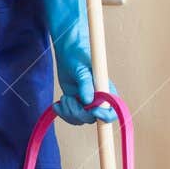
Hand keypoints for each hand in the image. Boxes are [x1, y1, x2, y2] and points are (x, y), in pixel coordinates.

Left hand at [40, 0, 117, 124]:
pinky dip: (64, 113)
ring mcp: (86, 100)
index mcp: (105, 89)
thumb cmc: (77, 53)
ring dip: (70, 113)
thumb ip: (85, 83)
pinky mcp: (76, 101)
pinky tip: (57, 105)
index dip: (104, 115)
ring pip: (81, 119)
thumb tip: (88, 100)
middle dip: (80, 113)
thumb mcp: (81, 66)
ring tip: (62, 101)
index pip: (112, 110)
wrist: (67, 50)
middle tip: (68, 101)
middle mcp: (98, 97)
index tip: (91, 110)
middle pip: (93, 118)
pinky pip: (72, 115)